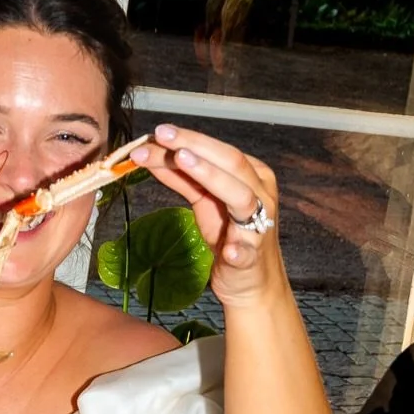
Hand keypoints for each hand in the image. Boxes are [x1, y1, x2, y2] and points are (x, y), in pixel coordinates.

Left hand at [129, 124, 284, 307]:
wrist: (251, 280)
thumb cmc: (229, 235)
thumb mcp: (203, 201)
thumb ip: (182, 178)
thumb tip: (152, 152)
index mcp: (252, 176)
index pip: (220, 150)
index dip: (189, 138)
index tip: (158, 132)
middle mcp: (260, 194)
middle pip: (230, 162)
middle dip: (194, 146)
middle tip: (162, 136)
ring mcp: (259, 226)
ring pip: (241, 196)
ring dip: (212, 177)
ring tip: (182, 161)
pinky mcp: (252, 259)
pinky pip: (247, 252)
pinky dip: (238, 250)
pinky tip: (227, 250)